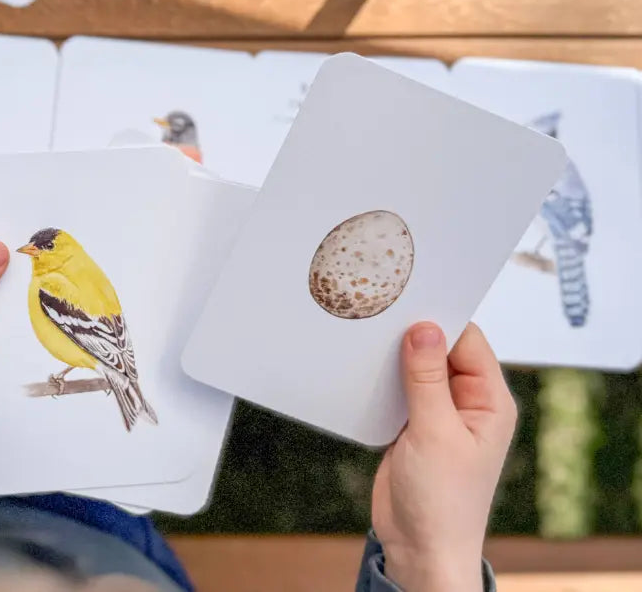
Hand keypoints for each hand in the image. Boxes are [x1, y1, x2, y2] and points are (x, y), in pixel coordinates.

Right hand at [372, 322, 516, 591]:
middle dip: (413, 337)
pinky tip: (364, 372)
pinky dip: (383, 380)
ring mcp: (439, 414)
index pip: (468, 342)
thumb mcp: (435, 433)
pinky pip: (399, 390)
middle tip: (380, 318)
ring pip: (416, 368)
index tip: (408, 304)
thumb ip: (426, 379)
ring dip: (394, 359)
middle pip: (440, 351)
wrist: (419, 549)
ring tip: (367, 341)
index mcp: (489, 402)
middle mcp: (467, 403)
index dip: (441, 321)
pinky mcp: (414, 426)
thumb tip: (424, 329)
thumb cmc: (443, 504)